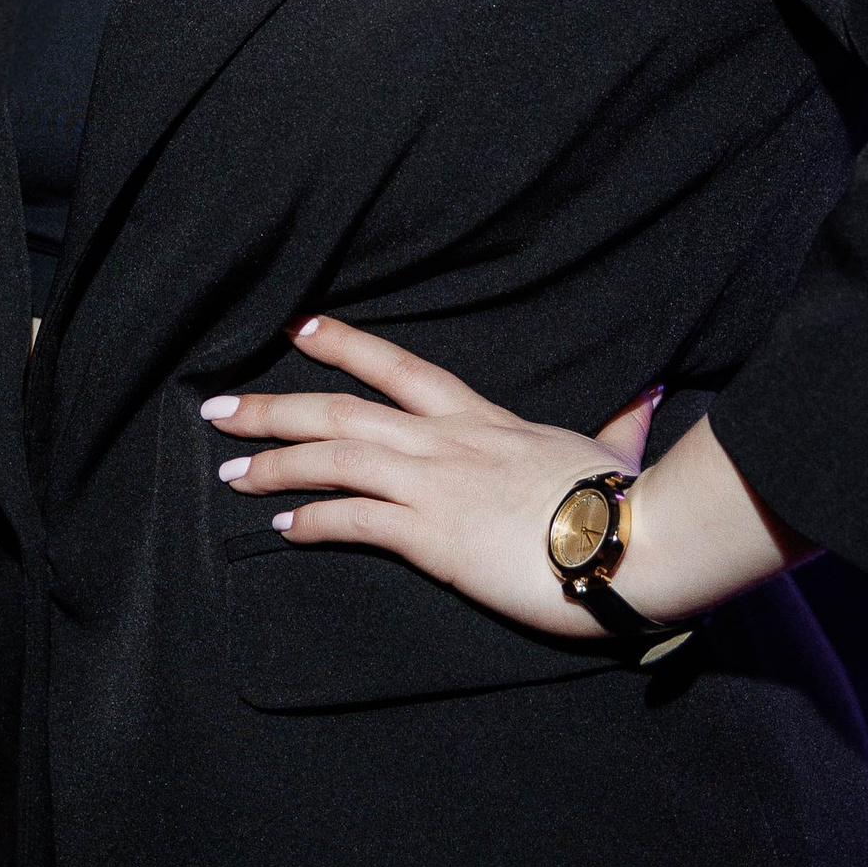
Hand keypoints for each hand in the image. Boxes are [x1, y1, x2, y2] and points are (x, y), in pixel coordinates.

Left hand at [204, 316, 805, 639]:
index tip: (300, 328)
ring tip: (230, 473)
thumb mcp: (612, 452)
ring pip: (335, 458)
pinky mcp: (433, 535)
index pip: (402, 369)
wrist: (634, 538)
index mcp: (483, 420)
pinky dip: (313, 521)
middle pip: (344, 410)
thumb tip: (648, 398)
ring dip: (276, 462)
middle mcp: (448, 442)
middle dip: (275, 406)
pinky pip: (355, 520)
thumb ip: (619, 425)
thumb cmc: (627, 501)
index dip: (346, 346)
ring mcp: (436, 484)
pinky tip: (282, 528)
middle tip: (218, 407)